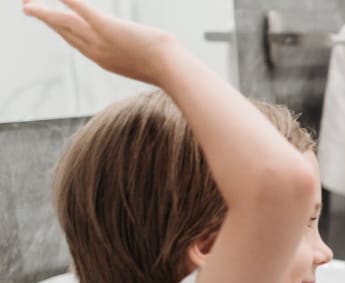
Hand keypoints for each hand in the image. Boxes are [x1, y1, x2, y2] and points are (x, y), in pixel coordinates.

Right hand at [22, 0, 178, 85]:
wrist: (173, 71)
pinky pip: (82, 10)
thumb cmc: (171, 67)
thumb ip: (143, 55)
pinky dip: (68, 0)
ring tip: (28, 3)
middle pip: (65, 32)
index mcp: (105, 60)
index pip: (77, 42)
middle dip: (46, 19)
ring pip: (65, 23)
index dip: (61, 30)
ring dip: (44, 12)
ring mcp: (101, 41)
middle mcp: (97, 53)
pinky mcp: (109, 28)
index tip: (50, 21)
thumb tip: (155, 49)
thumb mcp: (152, 61)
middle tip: (28, 8)